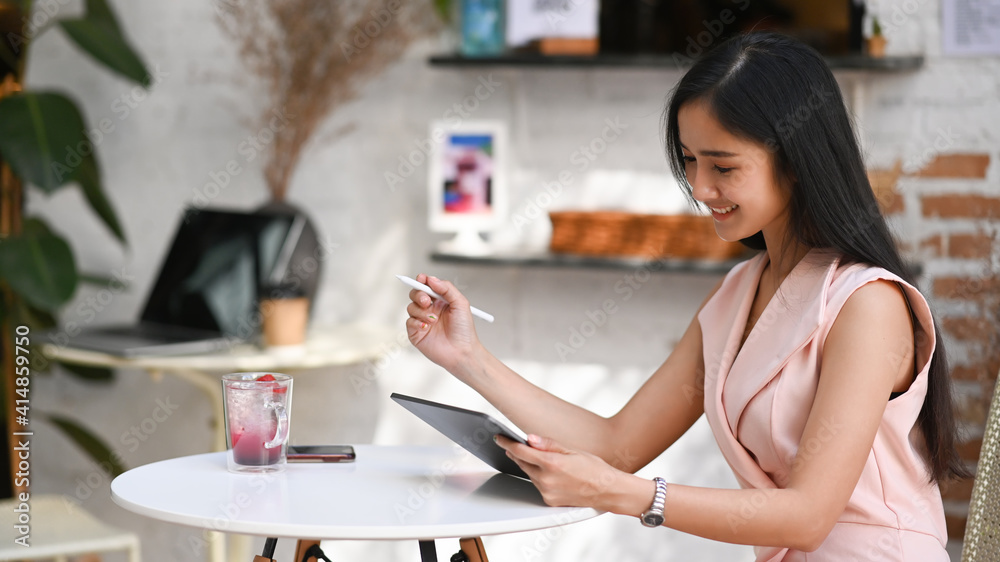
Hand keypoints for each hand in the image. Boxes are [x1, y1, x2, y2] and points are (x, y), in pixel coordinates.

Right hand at [405, 274, 480, 374]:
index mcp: (440, 301)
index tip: (422, 279)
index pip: (427, 286)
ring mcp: (422, 321)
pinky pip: (409, 322)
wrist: (462, 352)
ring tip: (433, 320)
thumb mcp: (461, 304)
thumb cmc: (464, 331)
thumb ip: (447, 288)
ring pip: (411, 307)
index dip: (422, 280)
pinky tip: (426, 327)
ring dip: (422, 312)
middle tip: (427, 302)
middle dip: (419, 295)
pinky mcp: (416, 333)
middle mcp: (430, 309)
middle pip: (415, 294)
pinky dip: (417, 322)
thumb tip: (431, 279)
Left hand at [496, 434, 626, 511]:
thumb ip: (548, 444)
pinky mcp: (549, 501)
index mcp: (552, 463)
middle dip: (515, 452)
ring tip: (531, 455)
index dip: (507, 442)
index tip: (499, 437)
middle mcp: (546, 480)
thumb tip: (529, 438)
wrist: (608, 491)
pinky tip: (545, 471)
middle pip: (521, 462)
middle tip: (510, 443)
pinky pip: (537, 485)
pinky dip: (537, 476)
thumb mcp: (572, 450)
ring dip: (527, 464)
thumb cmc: (594, 468)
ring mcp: (547, 492)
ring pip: (529, 474)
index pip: (520, 451)